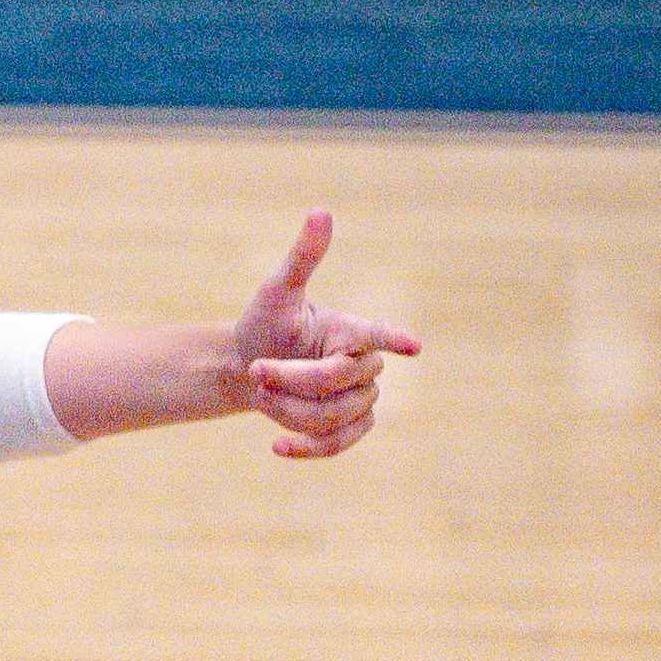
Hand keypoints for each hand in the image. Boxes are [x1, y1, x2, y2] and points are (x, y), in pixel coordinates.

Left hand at [228, 210, 421, 459]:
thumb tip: (321, 211)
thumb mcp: (277, 291)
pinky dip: (306, 449)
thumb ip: (302, 258)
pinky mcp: (350, 427)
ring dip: (285, 408)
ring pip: (330, 415)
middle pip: (335, 381)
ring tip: (262, 390)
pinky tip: (276, 448)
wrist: (248, 366)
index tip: (412, 345)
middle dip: (289, 379)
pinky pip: (336, 444)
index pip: (377, 335)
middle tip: (256, 370)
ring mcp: (362, 398)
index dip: (393, 339)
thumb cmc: (267, 324)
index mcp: (352, 330)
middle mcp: (364, 365)